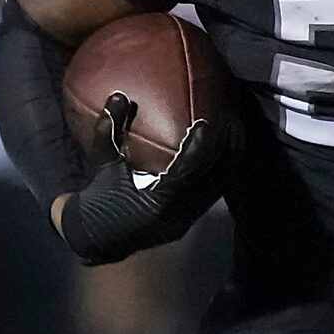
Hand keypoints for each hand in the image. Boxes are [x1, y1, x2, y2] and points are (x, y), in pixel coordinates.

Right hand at [57, 99, 228, 265]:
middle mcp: (177, 214)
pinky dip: (220, 173)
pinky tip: (227, 154)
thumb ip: (109, 131)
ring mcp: (187, 220)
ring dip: (227, 161)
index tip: (205, 124)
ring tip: (236, 134)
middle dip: (224, 151)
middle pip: (211, 180)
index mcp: (156, 202)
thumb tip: (119, 96)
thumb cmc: (98, 198)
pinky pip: (212, 194)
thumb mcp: (103, 164)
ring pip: (216, 187)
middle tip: (232, 122)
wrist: (97, 236)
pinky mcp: (191, 220)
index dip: (197, 148)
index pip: (185, 173)